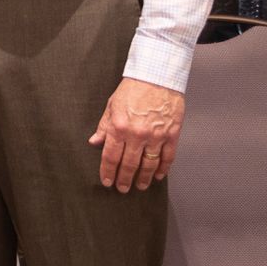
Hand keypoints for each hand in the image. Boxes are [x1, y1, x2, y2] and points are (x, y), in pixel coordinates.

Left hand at [89, 77, 183, 192]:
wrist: (157, 76)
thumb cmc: (133, 89)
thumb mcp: (111, 106)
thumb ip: (104, 127)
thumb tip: (95, 142)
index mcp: (119, 127)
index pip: (110, 156)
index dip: (108, 171)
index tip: (107, 181)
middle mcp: (137, 135)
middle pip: (129, 164)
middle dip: (124, 179)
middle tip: (122, 189)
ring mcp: (156, 136)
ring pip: (149, 164)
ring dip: (144, 178)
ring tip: (140, 186)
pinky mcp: (172, 134)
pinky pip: (168, 157)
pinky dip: (164, 168)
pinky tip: (159, 176)